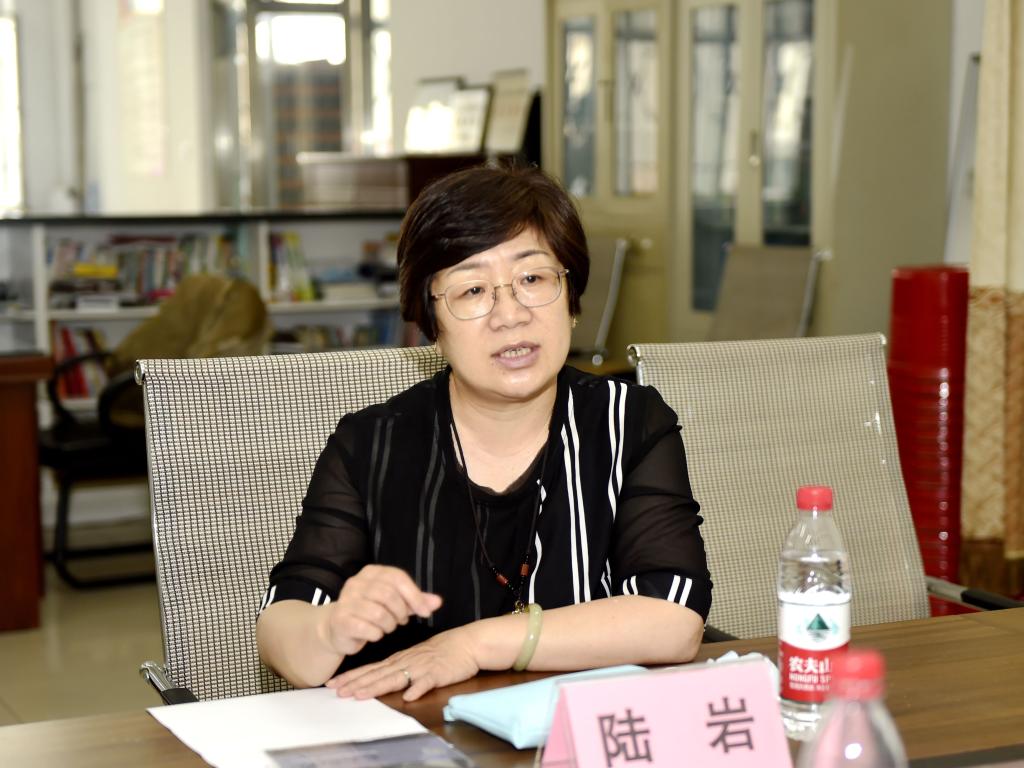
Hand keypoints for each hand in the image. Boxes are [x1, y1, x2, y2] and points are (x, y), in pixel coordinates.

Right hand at [318, 564, 441, 657]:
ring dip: (389, 625)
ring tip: (387, 626)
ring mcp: (346, 600)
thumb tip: (438, 602)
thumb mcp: (396, 603)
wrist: (337, 628)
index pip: (397, 577)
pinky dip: (376, 634)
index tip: (425, 612)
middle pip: (389, 595)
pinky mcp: (341, 620)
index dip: (415, 595)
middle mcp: (356, 582)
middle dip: (401, 612)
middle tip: (401, 621)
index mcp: (371, 572)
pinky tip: (374, 634)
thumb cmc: (371, 612)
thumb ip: (416, 601)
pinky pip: (367, 628)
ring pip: (379, 613)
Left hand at [326, 625, 479, 701]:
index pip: (372, 668)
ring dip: (377, 687)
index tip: (334, 683)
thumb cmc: (443, 650)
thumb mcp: (418, 657)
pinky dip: (418, 688)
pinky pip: (427, 682)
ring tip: (360, 695)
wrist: (468, 643)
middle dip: (356, 683)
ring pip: (396, 678)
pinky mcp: (438, 673)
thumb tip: (384, 677)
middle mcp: (406, 662)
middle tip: (336, 691)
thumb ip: (402, 667)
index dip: (353, 676)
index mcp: (401, 659)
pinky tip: (409, 697)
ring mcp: (421, 667)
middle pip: (378, 674)